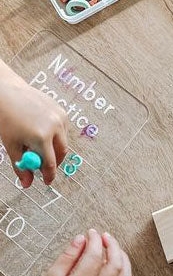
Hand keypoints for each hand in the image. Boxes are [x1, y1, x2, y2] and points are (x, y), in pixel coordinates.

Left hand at [0, 62, 66, 186]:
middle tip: (42, 166)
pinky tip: (41, 130)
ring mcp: (61, 118)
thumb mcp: (11, 145)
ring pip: (64, 142)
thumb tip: (26, 183)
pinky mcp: (63, 112)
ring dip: (54, 149)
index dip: (48, 175)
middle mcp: (55, 127)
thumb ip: (21, 165)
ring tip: (37, 144)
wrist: (8, 92)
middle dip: (53, 162)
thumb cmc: (6, 117)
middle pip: (61, 154)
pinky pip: (64, 130)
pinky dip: (56, 136)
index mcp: (41, 137)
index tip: (46, 182)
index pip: (50, 163)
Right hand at [26, 230, 131, 275]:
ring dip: (121, 255)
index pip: (93, 256)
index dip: (94, 240)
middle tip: (104, 235)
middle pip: (114, 263)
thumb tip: (81, 238)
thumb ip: (68, 256)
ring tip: (112, 245)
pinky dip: (123, 268)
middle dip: (112, 244)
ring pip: (123, 274)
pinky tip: (117, 260)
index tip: (91, 232)